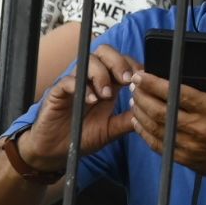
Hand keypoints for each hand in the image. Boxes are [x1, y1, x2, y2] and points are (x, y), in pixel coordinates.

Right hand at [22, 44, 140, 168]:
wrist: (55, 152)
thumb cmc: (82, 136)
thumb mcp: (110, 129)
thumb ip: (128, 120)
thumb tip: (150, 112)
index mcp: (107, 83)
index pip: (122, 60)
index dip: (132, 64)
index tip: (141, 77)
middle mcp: (91, 78)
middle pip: (105, 52)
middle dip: (118, 62)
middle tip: (126, 80)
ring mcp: (74, 83)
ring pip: (88, 62)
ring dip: (101, 75)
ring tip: (106, 95)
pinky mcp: (57, 92)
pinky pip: (68, 81)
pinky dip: (81, 87)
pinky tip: (91, 100)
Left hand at [129, 57, 205, 184]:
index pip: (177, 93)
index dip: (155, 84)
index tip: (141, 75)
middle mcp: (197, 127)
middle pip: (160, 110)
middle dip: (143, 96)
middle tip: (134, 85)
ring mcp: (189, 145)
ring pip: (156, 127)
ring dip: (140, 113)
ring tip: (134, 100)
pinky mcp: (184, 158)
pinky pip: (158, 145)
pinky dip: (144, 133)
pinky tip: (138, 123)